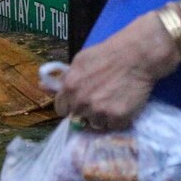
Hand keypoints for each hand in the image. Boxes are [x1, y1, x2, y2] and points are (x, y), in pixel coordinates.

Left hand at [50, 17, 178, 132]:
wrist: (137, 55)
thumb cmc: (108, 54)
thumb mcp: (80, 61)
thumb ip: (63, 77)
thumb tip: (43, 87)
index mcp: (69, 87)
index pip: (61, 109)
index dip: (71, 105)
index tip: (79, 102)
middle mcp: (81, 102)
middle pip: (77, 118)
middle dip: (86, 111)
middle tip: (100, 100)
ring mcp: (99, 112)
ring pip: (95, 124)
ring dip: (102, 117)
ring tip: (113, 101)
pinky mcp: (117, 118)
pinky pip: (113, 126)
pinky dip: (118, 119)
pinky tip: (123, 105)